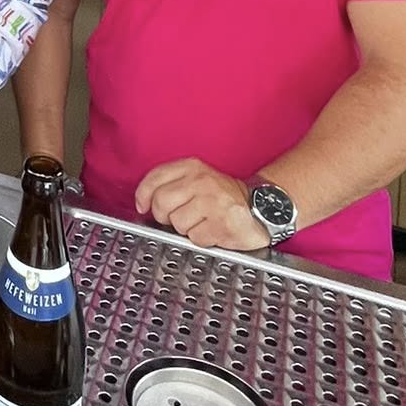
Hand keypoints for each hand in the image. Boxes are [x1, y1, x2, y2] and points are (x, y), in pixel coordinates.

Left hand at [134, 158, 267, 250]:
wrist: (262, 206)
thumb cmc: (224, 196)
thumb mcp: (197, 178)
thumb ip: (172, 184)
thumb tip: (145, 203)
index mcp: (192, 167)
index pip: (155, 178)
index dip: (143, 195)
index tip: (143, 206)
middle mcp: (201, 181)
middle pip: (161, 203)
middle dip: (164, 216)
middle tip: (177, 218)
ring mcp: (212, 202)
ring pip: (177, 223)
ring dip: (186, 229)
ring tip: (202, 221)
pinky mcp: (222, 224)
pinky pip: (195, 238)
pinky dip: (201, 238)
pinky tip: (213, 230)